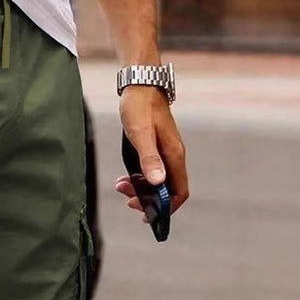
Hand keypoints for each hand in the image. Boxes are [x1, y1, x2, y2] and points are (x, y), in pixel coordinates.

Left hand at [115, 85, 189, 217]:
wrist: (139, 85)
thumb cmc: (139, 107)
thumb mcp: (140, 134)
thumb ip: (149, 158)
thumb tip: (157, 183)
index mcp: (174, 155)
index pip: (179, 192)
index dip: (166, 207)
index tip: (147, 214)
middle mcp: (172, 157)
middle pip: (166, 190)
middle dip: (147, 200)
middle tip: (126, 198)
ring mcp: (164, 153)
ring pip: (157, 182)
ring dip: (140, 190)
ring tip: (120, 186)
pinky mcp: (154, 149)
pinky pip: (150, 173)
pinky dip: (138, 180)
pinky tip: (124, 178)